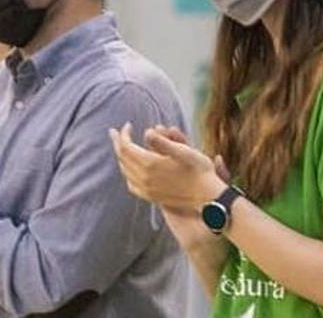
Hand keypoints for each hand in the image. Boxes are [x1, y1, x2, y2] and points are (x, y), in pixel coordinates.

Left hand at [110, 123, 225, 208]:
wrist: (207, 197)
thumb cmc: (199, 171)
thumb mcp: (183, 150)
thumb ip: (162, 141)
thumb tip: (146, 132)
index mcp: (150, 164)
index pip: (126, 146)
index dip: (124, 134)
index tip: (128, 124)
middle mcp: (144, 178)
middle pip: (122, 158)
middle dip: (118, 143)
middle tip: (115, 132)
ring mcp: (146, 190)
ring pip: (125, 171)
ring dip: (121, 157)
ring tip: (121, 147)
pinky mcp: (151, 197)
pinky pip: (131, 184)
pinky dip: (127, 173)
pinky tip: (131, 169)